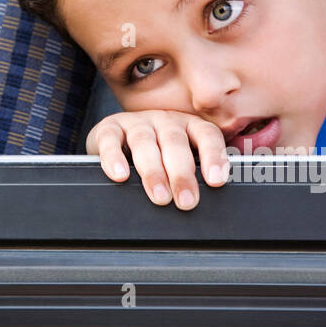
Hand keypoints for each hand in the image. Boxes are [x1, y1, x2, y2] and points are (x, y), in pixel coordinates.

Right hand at [87, 109, 230, 209]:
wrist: (117, 140)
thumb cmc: (158, 157)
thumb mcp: (180, 162)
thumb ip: (196, 176)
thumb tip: (212, 205)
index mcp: (189, 126)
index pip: (207, 136)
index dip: (213, 156)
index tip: (216, 180)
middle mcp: (165, 120)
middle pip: (175, 142)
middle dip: (181, 173)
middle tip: (187, 201)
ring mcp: (136, 122)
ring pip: (145, 142)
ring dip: (153, 171)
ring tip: (160, 197)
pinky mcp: (109, 128)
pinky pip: (111, 140)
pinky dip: (114, 158)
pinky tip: (121, 176)